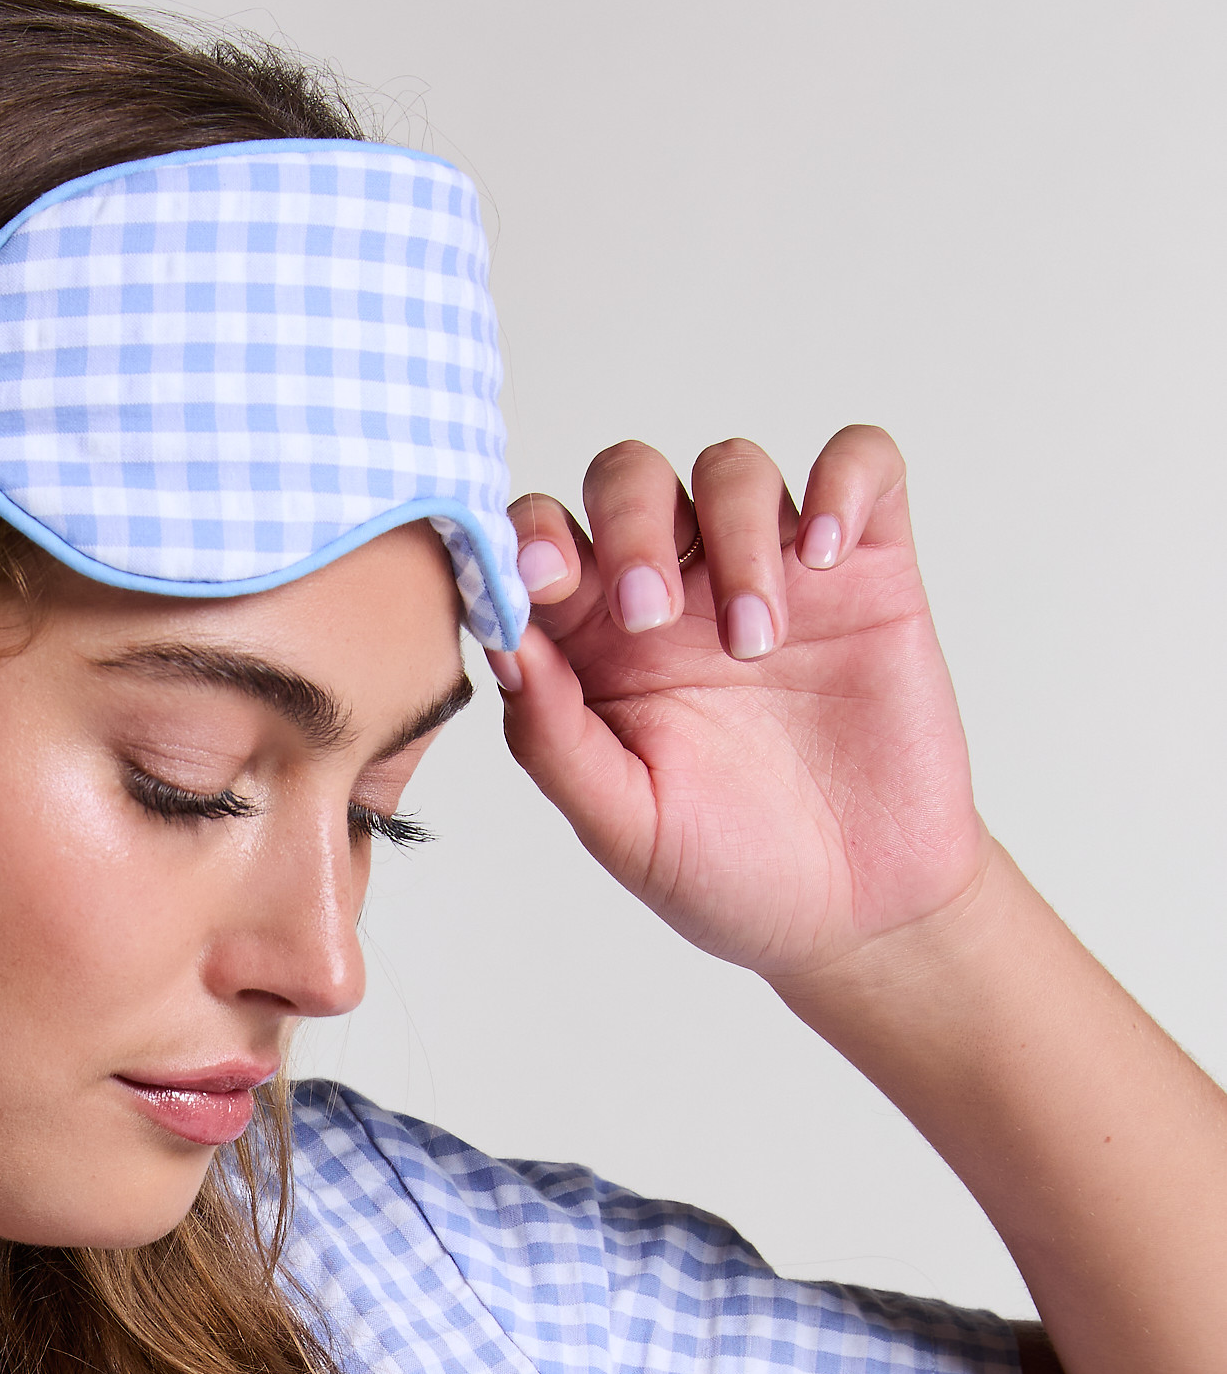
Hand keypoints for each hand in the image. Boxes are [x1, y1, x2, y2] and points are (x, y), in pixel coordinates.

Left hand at [490, 426, 992, 985]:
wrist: (855, 909)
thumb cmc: (725, 871)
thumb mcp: (622, 824)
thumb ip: (553, 738)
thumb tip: (506, 644)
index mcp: (597, 648)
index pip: (543, 544)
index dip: (530, 539)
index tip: (542, 586)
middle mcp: (678, 592)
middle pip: (630, 479)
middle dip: (629, 525)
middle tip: (651, 618)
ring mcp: (771, 571)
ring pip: (732, 467)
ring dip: (735, 533)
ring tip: (756, 643)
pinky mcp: (868, 567)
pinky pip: (860, 463)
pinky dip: (842, 481)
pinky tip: (825, 554)